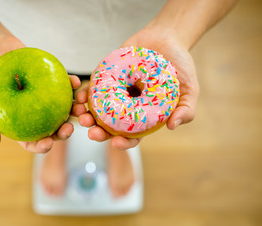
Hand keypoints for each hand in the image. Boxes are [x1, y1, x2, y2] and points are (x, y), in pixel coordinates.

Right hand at [0, 36, 80, 152]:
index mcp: (19, 123)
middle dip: (64, 133)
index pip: (32, 141)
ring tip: (79, 109)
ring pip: (64, 109)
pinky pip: (64, 84)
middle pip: (53, 128)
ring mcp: (45, 97)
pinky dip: (71, 84)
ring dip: (74, 112)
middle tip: (68, 129)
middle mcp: (35, 113)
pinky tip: (75, 83)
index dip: (41, 146)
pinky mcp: (52, 80)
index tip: (48, 144)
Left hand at [73, 28, 198, 149]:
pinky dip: (85, 94)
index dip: (124, 143)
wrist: (166, 38)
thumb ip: (186, 109)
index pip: (132, 136)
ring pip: (98, 110)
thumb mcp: (189, 89)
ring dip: (87, 115)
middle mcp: (127, 107)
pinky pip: (93, 89)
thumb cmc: (179, 67)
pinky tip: (80, 97)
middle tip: (92, 132)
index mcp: (144, 117)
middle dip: (99, 132)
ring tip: (82, 116)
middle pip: (110, 126)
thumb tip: (172, 126)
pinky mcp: (107, 78)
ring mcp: (116, 93)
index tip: (116, 143)